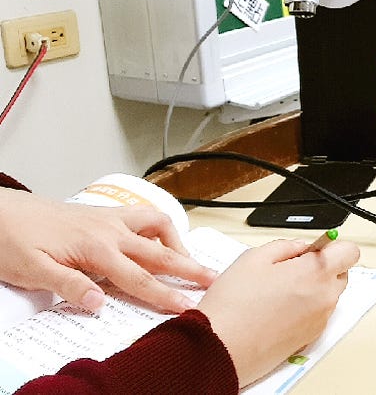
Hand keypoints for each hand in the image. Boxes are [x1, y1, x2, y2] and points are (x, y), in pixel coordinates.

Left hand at [0, 190, 216, 312]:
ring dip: (177, 243)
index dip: (164, 295)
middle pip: (160, 252)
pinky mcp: (103, 214)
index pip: (139, 278)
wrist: (0, 211)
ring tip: (187, 259)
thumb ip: (69, 285)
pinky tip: (157, 239)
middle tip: (213, 279)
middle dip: (189, 267)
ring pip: (157, 226)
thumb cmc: (12, 240)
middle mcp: (110, 231)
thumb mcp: (32, 270)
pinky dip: (158, 227)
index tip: (186, 306)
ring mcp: (109, 219)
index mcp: (96, 249)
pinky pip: (142, 216)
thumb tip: (100, 303)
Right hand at [197, 238, 359, 387]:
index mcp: (315, 272)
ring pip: (329, 294)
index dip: (332, 246)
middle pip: (341, 273)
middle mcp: (325, 297)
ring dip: (314, 288)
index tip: (315, 248)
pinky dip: (306, 308)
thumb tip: (301, 247)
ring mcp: (320, 319)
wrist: (222, 348)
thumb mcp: (255, 257)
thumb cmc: (234, 305)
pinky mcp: (311, 337)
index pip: (349, 251)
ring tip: (279, 291)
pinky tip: (278, 310)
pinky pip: (318, 314)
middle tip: (292, 269)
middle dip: (322, 267)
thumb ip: (286, 246)